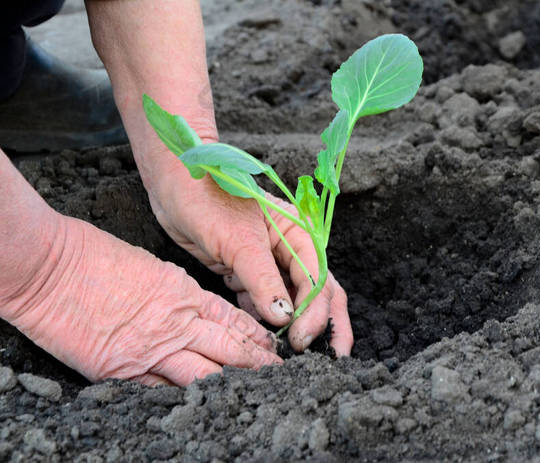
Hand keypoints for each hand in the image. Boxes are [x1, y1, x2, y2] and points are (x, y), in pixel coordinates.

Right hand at [2, 214, 280, 385]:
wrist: (50, 267)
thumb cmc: (95, 255)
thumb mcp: (152, 266)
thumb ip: (178, 292)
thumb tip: (196, 307)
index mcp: (184, 293)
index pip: (232, 319)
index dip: (255, 335)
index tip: (273, 346)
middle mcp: (175, 324)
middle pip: (228, 349)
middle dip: (256, 362)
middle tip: (279, 373)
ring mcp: (151, 350)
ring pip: (204, 374)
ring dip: (231, 383)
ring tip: (255, 392)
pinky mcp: (122, 371)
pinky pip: (162, 390)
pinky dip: (184, 397)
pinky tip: (203, 405)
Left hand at [149, 171, 352, 354]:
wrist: (173, 184)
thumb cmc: (207, 198)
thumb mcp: (238, 241)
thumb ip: (262, 280)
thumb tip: (284, 317)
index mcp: (298, 234)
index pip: (317, 280)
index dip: (314, 313)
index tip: (300, 340)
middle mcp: (289, 249)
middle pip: (318, 292)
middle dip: (324, 325)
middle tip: (330, 359)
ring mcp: (268, 262)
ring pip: (292, 300)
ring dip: (295, 326)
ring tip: (295, 357)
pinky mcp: (245, 271)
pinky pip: (263, 301)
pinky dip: (265, 320)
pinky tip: (263, 339)